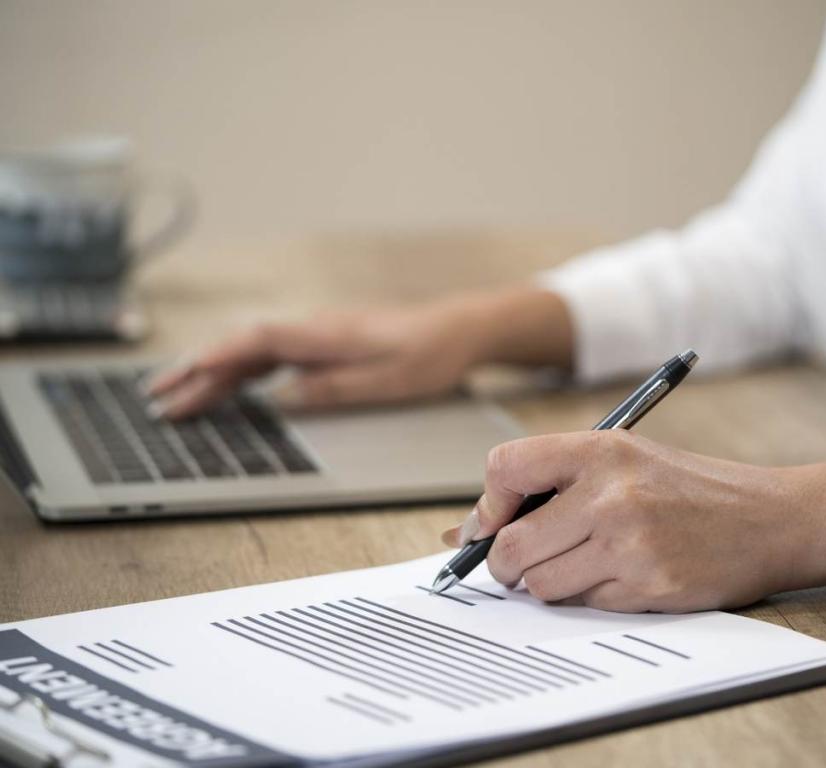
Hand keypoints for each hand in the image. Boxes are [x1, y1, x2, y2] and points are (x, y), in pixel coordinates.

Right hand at [146, 287, 572, 418]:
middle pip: (242, 345)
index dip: (213, 363)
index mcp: (324, 334)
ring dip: (214, 370)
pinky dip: (242, 368)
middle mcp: (314, 328)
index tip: (180, 383)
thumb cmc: (428, 355)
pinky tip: (229, 384)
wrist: (457, 328)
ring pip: (253, 349)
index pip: (254, 344)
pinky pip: (271, 353)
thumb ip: (332, 389)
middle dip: (197, 370)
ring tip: (178, 393)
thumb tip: (281, 400)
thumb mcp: (387, 381)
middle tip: (157, 397)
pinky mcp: (324, 341)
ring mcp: (317, 332)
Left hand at [441, 431, 825, 612]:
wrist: (769, 518)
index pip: (505, 468)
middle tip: (518, 565)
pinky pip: (584, 604)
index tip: (490, 524)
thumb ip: (550, 484)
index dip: (486, 505)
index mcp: (601, 448)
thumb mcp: (623, 460)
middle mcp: (611, 492)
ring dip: (547, 584)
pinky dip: (590, 597)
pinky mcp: (648, 585)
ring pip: (541, 584)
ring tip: (581, 564)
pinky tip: (621, 575)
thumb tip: (463, 531)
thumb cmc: (688, 488)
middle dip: (504, 564)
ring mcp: (630, 542)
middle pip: (512, 544)